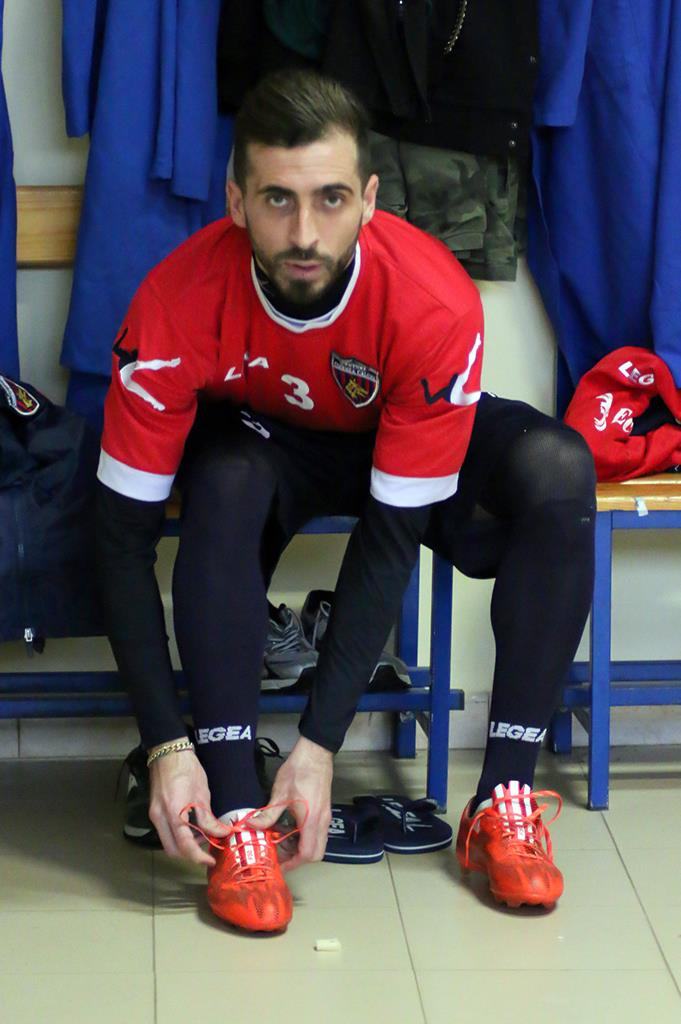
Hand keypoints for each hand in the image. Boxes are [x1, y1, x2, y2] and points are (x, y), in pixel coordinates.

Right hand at [148, 742, 229, 866]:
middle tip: (207, 849)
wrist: (168, 753)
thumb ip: (208, 818)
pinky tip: (191, 829)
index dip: (198, 857)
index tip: (210, 860)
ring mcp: (154, 815)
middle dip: (189, 855)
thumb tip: (220, 834)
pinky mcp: (154, 812)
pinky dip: (178, 836)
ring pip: (167, 843)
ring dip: (183, 846)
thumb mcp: (202, 794)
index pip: (185, 845)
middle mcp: (160, 818)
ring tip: (202, 838)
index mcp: (174, 812)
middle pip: (172, 850)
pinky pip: (165, 832)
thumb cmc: (188, 769)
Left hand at [251, 735, 332, 872]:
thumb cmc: (299, 771)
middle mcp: (321, 822)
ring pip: (318, 843)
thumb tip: (251, 826)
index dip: (293, 863)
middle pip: (316, 853)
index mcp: (311, 821)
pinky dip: (304, 837)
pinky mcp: (324, 810)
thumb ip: (268, 814)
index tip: (278, 866)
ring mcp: (325, 816)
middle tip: (280, 855)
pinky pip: (317, 833)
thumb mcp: (280, 793)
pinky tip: (289, 828)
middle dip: (298, 859)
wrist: (316, 753)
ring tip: (281, 841)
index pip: (307, 853)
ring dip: (301, 848)